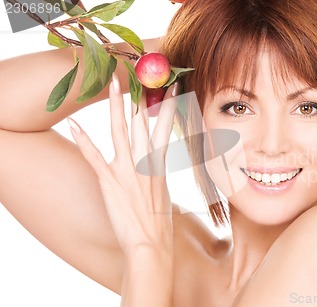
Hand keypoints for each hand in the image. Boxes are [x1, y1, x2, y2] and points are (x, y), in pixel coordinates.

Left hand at [66, 74, 178, 255]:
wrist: (152, 246)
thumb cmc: (159, 225)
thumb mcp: (162, 194)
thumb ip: (155, 174)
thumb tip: (153, 164)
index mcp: (159, 166)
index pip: (166, 129)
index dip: (170, 106)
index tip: (174, 87)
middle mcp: (144, 164)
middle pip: (142, 124)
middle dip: (142, 97)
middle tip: (141, 74)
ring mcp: (126, 172)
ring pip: (120, 132)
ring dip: (116, 106)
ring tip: (112, 84)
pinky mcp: (109, 183)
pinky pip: (94, 158)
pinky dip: (84, 141)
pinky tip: (74, 125)